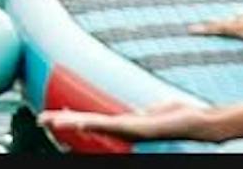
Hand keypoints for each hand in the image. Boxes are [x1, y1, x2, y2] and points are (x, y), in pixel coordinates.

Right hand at [38, 101, 210, 142]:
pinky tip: (80, 122)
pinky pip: (112, 125)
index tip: (54, 116)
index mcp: (126, 125)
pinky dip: (94, 123)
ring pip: (94, 124)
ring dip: (71, 122)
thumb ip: (145, 113)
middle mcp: (125, 129)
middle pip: (87, 124)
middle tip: (42, 120)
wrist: (200, 124)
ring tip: (52, 121)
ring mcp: (130, 130)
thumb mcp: (158, 111)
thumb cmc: (182, 117)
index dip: (73, 118)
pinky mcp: (139, 129)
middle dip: (64, 122)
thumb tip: (141, 112)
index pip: (93, 120)